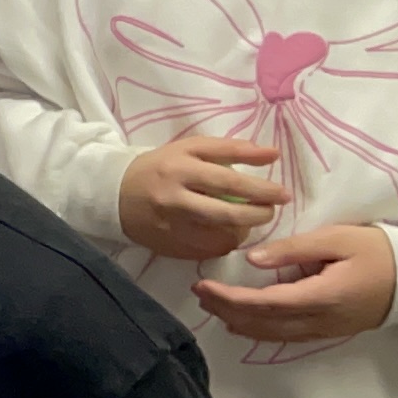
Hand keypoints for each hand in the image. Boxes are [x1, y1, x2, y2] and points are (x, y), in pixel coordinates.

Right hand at [120, 136, 290, 261]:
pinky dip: (226, 241)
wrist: (114, 195)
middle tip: (271, 210)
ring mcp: (172, 226)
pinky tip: (225, 231)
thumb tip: (274, 154)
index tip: (283, 193)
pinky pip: (211, 249)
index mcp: (179, 168)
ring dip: (244, 229)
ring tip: (249, 220)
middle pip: (228, 213)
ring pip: (222, 235)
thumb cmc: (160, 167)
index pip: (228, 180)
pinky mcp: (171, 247)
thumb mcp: (190, 148)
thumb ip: (232, 149)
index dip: (261, 189)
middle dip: (258, 214)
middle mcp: (174, 198)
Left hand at [197, 223, 397, 343]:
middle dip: (227, 311)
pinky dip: (260, 331)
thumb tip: (253, 260)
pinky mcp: (331, 330)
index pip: (266, 304)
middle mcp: (322, 320)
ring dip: (240, 323)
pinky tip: (242, 324)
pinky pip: (288, 336)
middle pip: (265, 324)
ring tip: (212, 307)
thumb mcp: (338, 238)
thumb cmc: (379, 250)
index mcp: (322, 296)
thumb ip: (294, 249)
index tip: (203, 287)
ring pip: (274, 334)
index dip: (231, 299)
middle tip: (199, 294)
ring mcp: (327, 329)